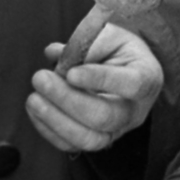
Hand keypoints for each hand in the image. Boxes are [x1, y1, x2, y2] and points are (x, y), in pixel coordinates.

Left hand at [28, 23, 163, 152]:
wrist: (125, 67)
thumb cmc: (116, 47)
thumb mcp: (109, 33)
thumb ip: (86, 42)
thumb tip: (54, 54)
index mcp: (146, 77)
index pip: (131, 84)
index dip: (99, 79)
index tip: (70, 73)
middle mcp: (135, 110)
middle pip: (105, 117)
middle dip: (67, 100)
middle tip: (40, 78)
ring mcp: (117, 129)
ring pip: (89, 139)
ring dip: (55, 120)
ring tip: (33, 99)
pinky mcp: (97, 138)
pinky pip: (73, 145)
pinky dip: (49, 130)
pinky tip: (34, 110)